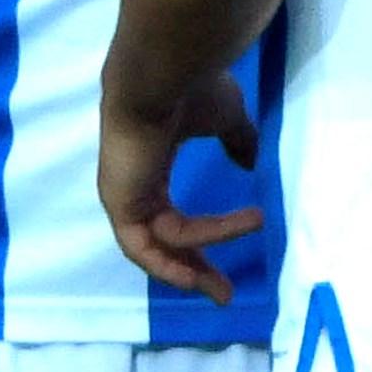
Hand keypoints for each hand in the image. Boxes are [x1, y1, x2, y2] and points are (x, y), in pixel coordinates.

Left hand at [98, 67, 264, 298]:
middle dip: (196, 270)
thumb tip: (252, 161)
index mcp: (154, 168)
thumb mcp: (226, 119)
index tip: (237, 256)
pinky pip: (146, 246)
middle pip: (164, 243)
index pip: (176, 216)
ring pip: (158, 249)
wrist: (162, 76)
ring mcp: (124, 197)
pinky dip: (170, 262)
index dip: (207, 240)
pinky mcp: (120, 206)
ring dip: (191, 268)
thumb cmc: (191, 89)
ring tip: (221, 286)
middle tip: (225, 295)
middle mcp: (135, 187)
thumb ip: (238, 141)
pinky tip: (196, 275)